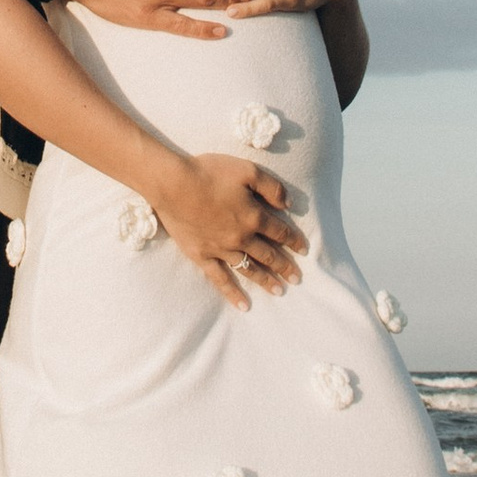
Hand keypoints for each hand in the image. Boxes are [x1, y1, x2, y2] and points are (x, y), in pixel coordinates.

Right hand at [151, 152, 306, 310]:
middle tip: (296, 279)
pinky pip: (220, 279)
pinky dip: (233, 294)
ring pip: (249, 269)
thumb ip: (271, 187)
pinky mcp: (202, 256)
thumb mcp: (247, 170)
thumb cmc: (209, 173)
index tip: (304, 250)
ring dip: (266, 281)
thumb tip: (288, 205)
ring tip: (279, 291)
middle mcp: (241, 237)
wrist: (173, 184)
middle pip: (269, 255)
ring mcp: (221, 250)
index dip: (294, 241)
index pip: (280, 232)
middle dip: (285, 267)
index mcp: (254, 216)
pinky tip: (244, 305)